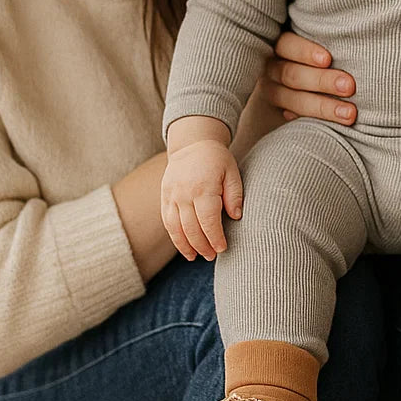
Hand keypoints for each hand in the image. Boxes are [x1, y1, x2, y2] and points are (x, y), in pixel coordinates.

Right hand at [160, 140, 243, 260]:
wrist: (192, 143)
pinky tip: (183, 247)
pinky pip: (167, 221)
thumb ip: (235, 194)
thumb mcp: (232, 172)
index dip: (215, 237)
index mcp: (203, 187)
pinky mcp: (164, 196)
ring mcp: (171, 195)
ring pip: (176, 228)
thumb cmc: (216, 159)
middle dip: (202, 246)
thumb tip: (236, 217)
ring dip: (186, 246)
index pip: (208, 220)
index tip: (222, 248)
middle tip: (212, 256)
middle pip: (191, 228)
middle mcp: (184, 192)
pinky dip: (174, 236)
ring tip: (196, 257)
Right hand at [260, 30, 357, 125]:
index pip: (287, 45)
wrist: (300, 65)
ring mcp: (272, 89)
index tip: (328, 59)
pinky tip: (330, 128)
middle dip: (322, 81)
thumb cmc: (321, 42)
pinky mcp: (278, 109)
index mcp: (279, 41)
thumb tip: (360, 16)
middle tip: (350, 86)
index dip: (305, 52)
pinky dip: (311, 122)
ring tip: (350, 114)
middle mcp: (271, 66)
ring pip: (293, 100)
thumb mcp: (314, 31)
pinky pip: (292, 117)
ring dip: (323, 107)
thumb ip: (327, 28)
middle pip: (292, 75)